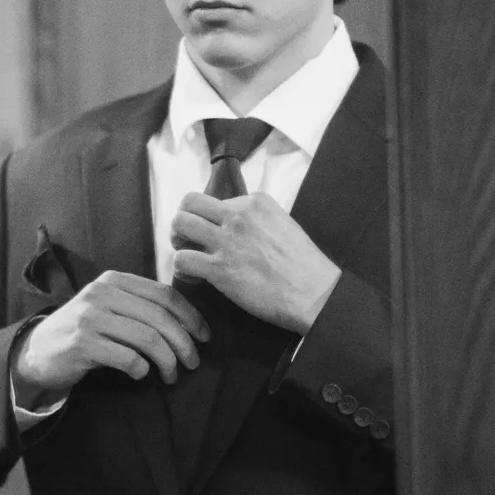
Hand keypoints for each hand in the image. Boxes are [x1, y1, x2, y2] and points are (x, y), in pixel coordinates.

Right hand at [12, 271, 209, 404]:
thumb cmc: (83, 331)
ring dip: (168, 362)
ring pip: (148, 339)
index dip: (191, 316)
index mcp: (114, 281)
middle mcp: (102, 294)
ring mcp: (90, 318)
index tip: (205, 338)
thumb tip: (188, 322)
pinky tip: (141, 375)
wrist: (37, 351)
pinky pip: (128, 358)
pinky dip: (142, 370)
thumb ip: (139, 306)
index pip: (165, 294)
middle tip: (193, 363)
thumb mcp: (108, 308)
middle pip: (161, 317)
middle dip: (184, 343)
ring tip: (171, 376)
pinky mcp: (83, 343)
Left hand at [169, 192, 341, 334]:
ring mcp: (227, 240)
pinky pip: (181, 259)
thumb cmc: (304, 266)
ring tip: (188, 254)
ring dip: (178, 240)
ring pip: (179, 224)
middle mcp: (238, 215)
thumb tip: (232, 226)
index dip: (209, 219)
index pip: (215, 200)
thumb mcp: (282, 225)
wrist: (316, 295)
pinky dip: (181, 269)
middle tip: (189, 239)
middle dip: (184, 219)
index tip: (215, 235)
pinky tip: (193, 278)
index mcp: (255, 202)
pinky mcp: (219, 268)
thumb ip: (255, 220)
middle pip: (189, 203)